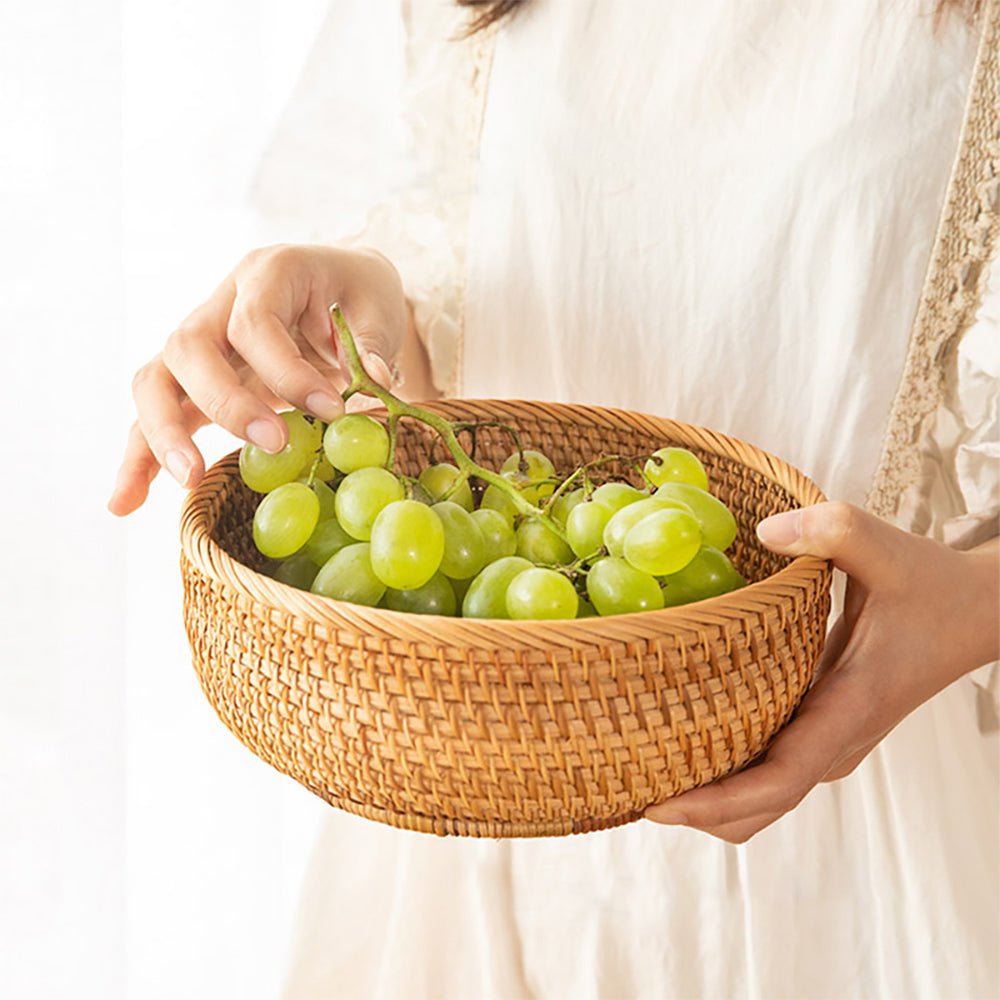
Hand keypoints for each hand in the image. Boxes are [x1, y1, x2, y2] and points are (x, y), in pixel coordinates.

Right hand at [108, 244, 411, 515]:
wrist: (339, 289)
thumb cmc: (358, 296)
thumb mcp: (377, 306)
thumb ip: (373, 343)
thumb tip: (374, 382)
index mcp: (267, 272)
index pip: (255, 321)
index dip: (287, 370)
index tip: (331, 410)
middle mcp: (219, 303)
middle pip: (189, 347)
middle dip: (226, 401)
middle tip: (273, 443)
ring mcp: (199, 342)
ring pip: (155, 381)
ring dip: (164, 433)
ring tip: (188, 480)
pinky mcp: (192, 381)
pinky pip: (154, 414)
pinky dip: (139, 459)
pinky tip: (127, 503)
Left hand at [645, 501, 998, 842]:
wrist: (977, 614)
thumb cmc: (932, 586)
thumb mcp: (885, 548)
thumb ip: (831, 530)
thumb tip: (764, 532)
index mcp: (849, 707)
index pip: (779, 779)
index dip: (718, 801)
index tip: (660, 804)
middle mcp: (839, 739)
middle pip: (762, 807)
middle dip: (699, 812)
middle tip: (631, 791)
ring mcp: (833, 741)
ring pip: (767, 799)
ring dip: (713, 801)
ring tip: (648, 775)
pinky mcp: (827, 731)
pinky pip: (773, 772)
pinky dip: (731, 778)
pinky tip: (689, 747)